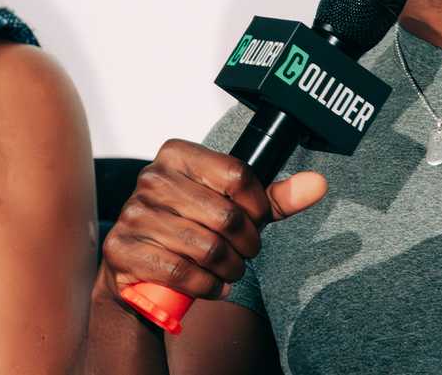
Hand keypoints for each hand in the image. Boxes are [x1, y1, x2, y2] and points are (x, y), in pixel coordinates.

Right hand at [99, 139, 326, 302]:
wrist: (142, 270)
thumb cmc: (193, 231)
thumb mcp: (234, 209)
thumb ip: (275, 198)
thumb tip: (318, 183)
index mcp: (177, 154)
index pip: (238, 175)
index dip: (257, 208)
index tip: (256, 223)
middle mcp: (151, 179)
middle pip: (225, 215)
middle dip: (247, 246)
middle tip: (244, 255)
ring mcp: (133, 214)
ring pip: (206, 248)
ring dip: (229, 270)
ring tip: (229, 271)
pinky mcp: (123, 249)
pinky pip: (181, 272)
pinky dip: (206, 286)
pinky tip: (210, 285)